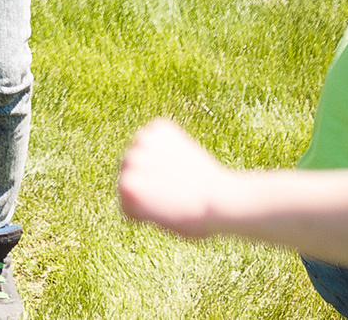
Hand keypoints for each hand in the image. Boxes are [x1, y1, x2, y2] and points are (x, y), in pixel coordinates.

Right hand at [117, 118, 233, 237]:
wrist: (222, 199)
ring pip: (141, 151)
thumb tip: (136, 181)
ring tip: (177, 173)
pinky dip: (167, 142)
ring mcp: (143, 141)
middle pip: (130, 171)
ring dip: (154, 159)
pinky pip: (156, 135)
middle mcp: (129, 161)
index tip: (166, 210)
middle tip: (173, 189)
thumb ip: (139, 201)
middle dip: (146, 179)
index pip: (125, 196)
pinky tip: (182, 156)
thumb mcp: (156, 220)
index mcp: (126, 188)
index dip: (145, 207)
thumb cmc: (193, 219)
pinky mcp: (159, 127)